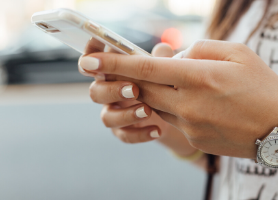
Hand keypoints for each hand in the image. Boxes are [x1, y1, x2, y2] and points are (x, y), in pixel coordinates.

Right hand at [78, 42, 197, 156]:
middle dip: (112, 90)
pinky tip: (157, 130)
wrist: (174, 112)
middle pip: (96, 92)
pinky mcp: (123, 130)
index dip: (89, 57)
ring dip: (126, 114)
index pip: (92, 62)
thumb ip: (161, 58)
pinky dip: (140, 134)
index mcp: (112, 71)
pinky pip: (124, 135)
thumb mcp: (164, 68)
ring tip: (148, 111)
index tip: (95, 57)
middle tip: (134, 89)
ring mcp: (114, 112)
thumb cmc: (162, 81)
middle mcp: (108, 91)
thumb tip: (163, 49)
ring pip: (107, 117)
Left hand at [80, 40, 277, 158]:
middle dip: (130, 78)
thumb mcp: (238, 53)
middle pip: (143, 88)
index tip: (90, 61)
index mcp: (200, 77)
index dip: (114, 63)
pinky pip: (173, 119)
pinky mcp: (194, 139)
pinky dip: (175, 106)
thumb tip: (174, 56)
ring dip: (157, 92)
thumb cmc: (263, 86)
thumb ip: (200, 49)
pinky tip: (199, 104)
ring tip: (182, 84)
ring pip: (156, 104)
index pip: (146, 68)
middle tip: (126, 69)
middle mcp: (189, 103)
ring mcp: (190, 125)